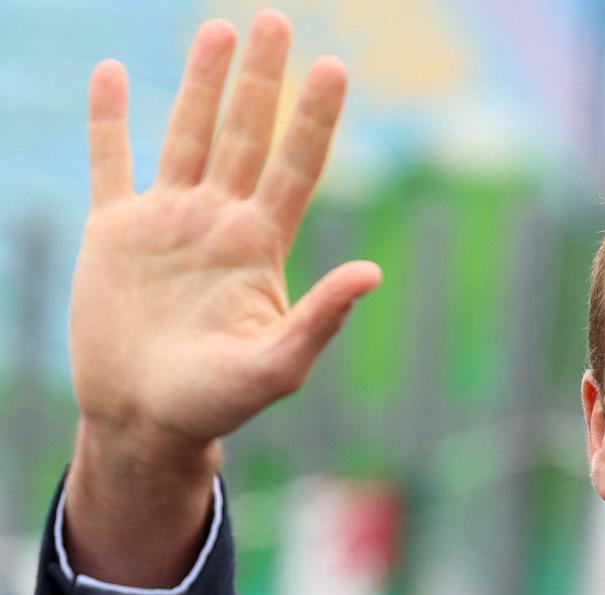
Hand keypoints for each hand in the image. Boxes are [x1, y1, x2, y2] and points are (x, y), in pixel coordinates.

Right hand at [72, 10, 380, 449]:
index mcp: (261, 246)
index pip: (296, 167)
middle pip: (245, 134)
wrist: (143, 420)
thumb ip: (320, 320)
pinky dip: (108, 120)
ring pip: (186, 135)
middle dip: (261, 80)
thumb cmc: (215, 404)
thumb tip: (373, 272)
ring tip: (217, 29)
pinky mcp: (115, 232)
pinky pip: (110, 162)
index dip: (314, 118)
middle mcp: (220, 222)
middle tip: (276, 21)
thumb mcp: (275, 367)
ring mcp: (168, 222)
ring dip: (200, 83)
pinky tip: (111, 73)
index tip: (334, 67)